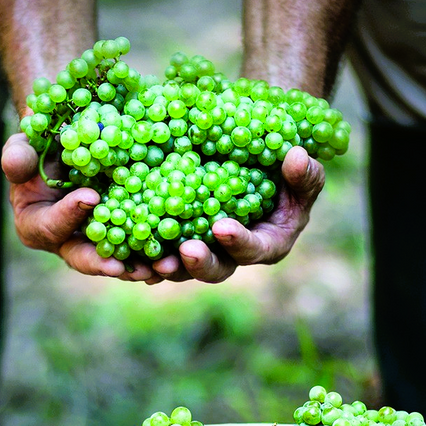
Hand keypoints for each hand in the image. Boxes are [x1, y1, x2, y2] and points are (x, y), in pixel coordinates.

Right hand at [1, 133, 158, 281]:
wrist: (73, 146)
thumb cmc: (43, 145)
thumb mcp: (25, 144)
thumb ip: (18, 155)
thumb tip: (14, 164)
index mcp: (35, 224)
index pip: (48, 226)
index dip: (67, 214)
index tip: (90, 197)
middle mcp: (65, 242)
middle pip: (81, 258)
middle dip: (102, 262)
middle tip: (121, 266)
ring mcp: (95, 244)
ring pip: (115, 261)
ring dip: (137, 267)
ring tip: (158, 267)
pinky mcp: (122, 238)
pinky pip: (138, 251)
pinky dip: (155, 254)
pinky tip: (176, 256)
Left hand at [151, 146, 325, 282]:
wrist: (258, 168)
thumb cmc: (286, 174)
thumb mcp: (302, 174)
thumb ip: (304, 173)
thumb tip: (297, 157)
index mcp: (267, 244)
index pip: (254, 250)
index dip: (238, 242)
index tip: (222, 227)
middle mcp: (233, 255)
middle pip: (215, 269)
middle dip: (198, 263)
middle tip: (183, 251)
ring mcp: (204, 250)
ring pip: (181, 267)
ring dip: (163, 266)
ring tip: (147, 261)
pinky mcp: (178, 239)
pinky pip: (158, 251)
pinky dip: (141, 253)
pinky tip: (121, 250)